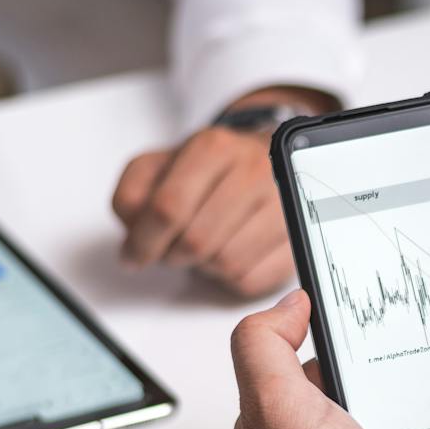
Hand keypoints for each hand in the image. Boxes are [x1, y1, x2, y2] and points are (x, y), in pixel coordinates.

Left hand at [111, 88, 332, 294]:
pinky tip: (228, 255)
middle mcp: (254, 171)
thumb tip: (132, 240)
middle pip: (196, 241)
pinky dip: (230, 279)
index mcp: (214, 148)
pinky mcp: (298, 238)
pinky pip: (252, 280)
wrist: (267, 160)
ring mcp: (283, 206)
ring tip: (203, 248)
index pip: (167, 208)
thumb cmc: (210, 169)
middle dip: (173, 256)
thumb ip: (132, 195)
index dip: (143, 242)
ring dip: (204, 267)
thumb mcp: (159, 165)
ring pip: (226, 264)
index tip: (133, 256)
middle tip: (169, 250)